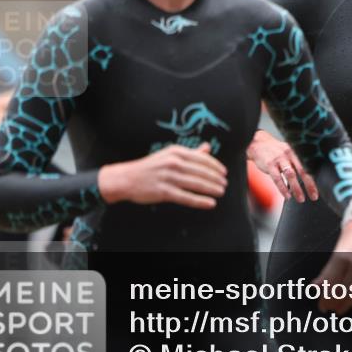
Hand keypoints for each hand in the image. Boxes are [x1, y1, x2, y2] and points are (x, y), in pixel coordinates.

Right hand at [98, 143, 226, 208]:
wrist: (127, 178)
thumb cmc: (150, 166)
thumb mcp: (169, 155)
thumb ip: (190, 152)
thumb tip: (207, 148)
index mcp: (176, 152)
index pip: (202, 159)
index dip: (216, 166)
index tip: (224, 172)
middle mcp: (173, 163)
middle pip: (201, 172)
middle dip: (216, 179)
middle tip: (224, 184)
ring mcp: (168, 177)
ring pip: (196, 184)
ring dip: (211, 189)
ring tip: (220, 192)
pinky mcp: (164, 191)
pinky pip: (186, 197)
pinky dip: (200, 201)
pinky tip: (210, 203)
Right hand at [247, 130, 318, 202]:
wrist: (258, 143)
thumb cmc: (277, 151)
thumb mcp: (290, 153)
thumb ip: (298, 163)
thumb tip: (310, 178)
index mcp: (297, 152)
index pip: (309, 166)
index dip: (315, 178)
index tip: (319, 189)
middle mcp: (290, 154)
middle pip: (303, 170)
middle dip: (309, 185)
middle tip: (314, 197)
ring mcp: (279, 159)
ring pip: (290, 174)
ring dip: (297, 188)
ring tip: (301, 199)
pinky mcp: (269, 164)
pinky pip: (277, 178)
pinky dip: (283, 188)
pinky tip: (287, 196)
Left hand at [313, 220, 351, 314]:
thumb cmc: (348, 240)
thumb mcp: (335, 253)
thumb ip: (326, 272)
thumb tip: (314, 288)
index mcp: (341, 258)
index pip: (331, 284)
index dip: (325, 298)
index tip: (321, 306)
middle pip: (343, 291)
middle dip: (334, 303)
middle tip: (329, 310)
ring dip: (346, 305)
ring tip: (339, 311)